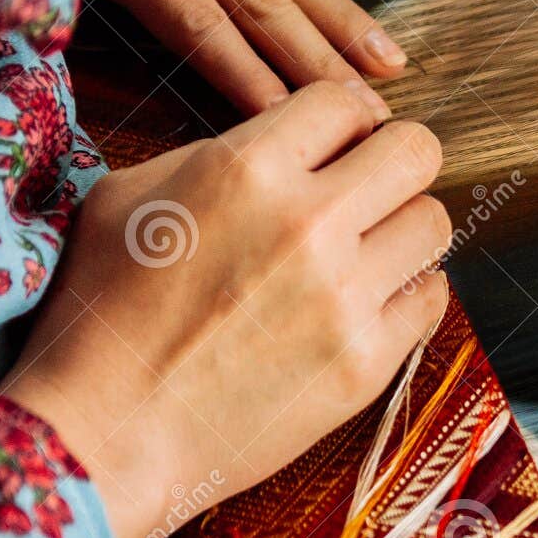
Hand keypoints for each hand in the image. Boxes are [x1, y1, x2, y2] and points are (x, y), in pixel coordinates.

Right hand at [2, 83, 451, 537]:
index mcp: (246, 169)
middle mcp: (308, 224)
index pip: (345, 103)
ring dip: (405, 231)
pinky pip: (432, 299)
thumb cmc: (102, 315)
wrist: (107, 434)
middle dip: (396, 163)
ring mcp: (345, 297)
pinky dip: (408, 296)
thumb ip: (216, 155)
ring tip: (367, 253)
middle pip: (417, 152)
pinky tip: (368, 305)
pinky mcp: (367, 362)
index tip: (336, 149)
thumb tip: (283, 143)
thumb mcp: (128, 198)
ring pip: (435, 224)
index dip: (343, 123)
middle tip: (371, 192)